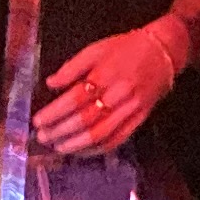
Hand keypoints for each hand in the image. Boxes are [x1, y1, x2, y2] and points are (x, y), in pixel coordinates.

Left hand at [36, 20, 185, 156]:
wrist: (162, 52)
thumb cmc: (126, 48)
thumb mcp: (96, 48)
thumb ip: (72, 67)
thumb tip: (51, 83)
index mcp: (105, 74)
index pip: (75, 98)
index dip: (55, 112)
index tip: (38, 121)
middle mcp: (118, 94)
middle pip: (85, 119)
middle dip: (60, 130)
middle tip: (43, 137)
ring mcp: (130, 109)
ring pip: (100, 133)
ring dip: (76, 144)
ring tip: (58, 146)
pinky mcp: (140, 119)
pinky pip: (117, 139)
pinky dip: (98, 148)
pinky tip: (82, 151)